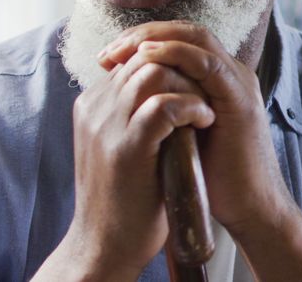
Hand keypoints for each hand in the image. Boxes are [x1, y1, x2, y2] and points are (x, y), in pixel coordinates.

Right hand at [58, 35, 216, 277]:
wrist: (106, 245)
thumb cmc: (125, 196)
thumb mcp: (124, 144)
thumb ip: (136, 114)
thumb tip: (170, 86)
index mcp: (93, 105)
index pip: (135, 57)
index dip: (173, 63)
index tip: (198, 83)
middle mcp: (95, 108)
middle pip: (145, 56)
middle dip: (184, 67)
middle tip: (208, 89)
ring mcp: (108, 126)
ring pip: (154, 72)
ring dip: (191, 84)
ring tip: (206, 107)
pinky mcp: (126, 148)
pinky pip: (163, 106)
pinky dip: (191, 107)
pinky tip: (204, 121)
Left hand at [98, 21, 294, 238]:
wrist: (248, 208)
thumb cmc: (211, 177)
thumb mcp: (178, 134)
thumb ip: (162, 110)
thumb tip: (122, 98)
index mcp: (215, 81)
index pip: (179, 41)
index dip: (142, 41)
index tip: (106, 57)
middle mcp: (229, 75)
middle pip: (186, 32)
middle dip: (143, 34)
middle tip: (109, 50)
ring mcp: (237, 83)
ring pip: (197, 38)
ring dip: (155, 38)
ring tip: (122, 49)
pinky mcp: (240, 99)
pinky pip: (207, 63)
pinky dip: (176, 53)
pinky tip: (148, 57)